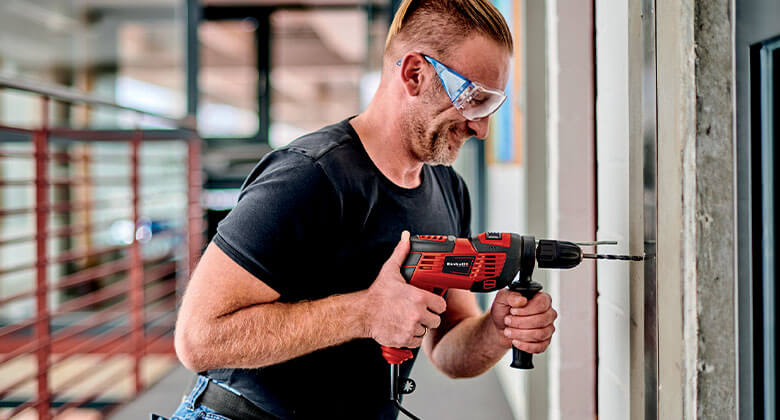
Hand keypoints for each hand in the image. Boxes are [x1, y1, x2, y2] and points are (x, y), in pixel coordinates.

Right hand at [363, 231, 446, 347]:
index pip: (441, 305)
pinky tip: (405, 327)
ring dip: (420, 326)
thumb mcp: (390, 271)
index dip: (436, 304)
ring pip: (426, 330)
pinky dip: (412, 337)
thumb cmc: (377, 295)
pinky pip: (416, 341)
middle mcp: (417, 313)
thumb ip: (401, 254)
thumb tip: (405, 238)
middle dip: (429, 316)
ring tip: (409, 318)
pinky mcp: (405, 339)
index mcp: (418, 297)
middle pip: (435, 320)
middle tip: (419, 312)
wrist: (363, 313)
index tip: (431, 303)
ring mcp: (411, 327)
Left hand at [490, 290, 556, 353]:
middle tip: (508, 321)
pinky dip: (526, 345)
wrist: (500, 327)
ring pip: (540, 334)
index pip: (542, 304)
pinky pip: (540, 347)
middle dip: (521, 322)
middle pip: (541, 320)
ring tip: (508, 331)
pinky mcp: (544, 342)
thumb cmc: (504, 311)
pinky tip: (516, 341)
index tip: (513, 311)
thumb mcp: (502, 299)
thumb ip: (511, 296)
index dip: (526, 309)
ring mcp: (548, 328)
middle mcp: (548, 313)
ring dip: (521, 334)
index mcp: (541, 299)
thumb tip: (522, 300)